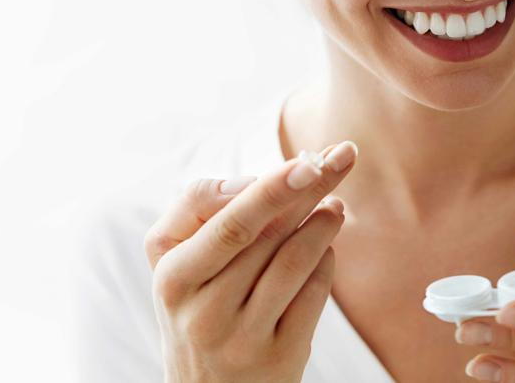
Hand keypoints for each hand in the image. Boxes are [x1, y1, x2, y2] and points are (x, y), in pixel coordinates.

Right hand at [143, 141, 357, 382]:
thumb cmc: (194, 307)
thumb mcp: (176, 263)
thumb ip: (199, 211)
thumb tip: (256, 180)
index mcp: (173, 277)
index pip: (228, 222)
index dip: (270, 190)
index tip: (306, 162)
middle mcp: (203, 311)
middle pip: (267, 234)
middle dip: (309, 189)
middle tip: (342, 157)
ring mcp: (242, 338)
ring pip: (294, 261)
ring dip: (323, 224)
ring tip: (336, 204)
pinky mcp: (277, 358)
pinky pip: (312, 296)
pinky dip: (325, 262)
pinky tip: (327, 247)